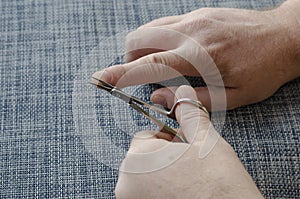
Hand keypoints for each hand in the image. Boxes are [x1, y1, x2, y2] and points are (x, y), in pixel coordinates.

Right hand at [93, 4, 299, 109]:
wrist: (285, 36)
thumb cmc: (263, 70)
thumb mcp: (233, 96)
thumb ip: (192, 99)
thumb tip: (160, 97)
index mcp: (200, 56)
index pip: (149, 64)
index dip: (121, 73)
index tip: (100, 78)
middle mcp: (191, 32)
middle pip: (140, 39)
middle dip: (131, 60)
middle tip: (142, 77)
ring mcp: (194, 18)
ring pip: (150, 29)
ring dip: (143, 49)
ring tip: (158, 67)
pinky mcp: (198, 14)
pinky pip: (164, 24)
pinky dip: (157, 40)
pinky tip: (172, 53)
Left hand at [115, 86, 262, 198]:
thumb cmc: (218, 185)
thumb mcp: (205, 141)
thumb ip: (189, 114)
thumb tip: (183, 94)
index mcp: (138, 157)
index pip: (147, 135)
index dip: (169, 139)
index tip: (185, 148)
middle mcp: (126, 182)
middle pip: (145, 156)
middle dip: (166, 156)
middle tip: (190, 166)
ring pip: (147, 176)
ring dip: (164, 174)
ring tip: (189, 182)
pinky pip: (148, 192)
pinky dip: (162, 191)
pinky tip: (183, 193)